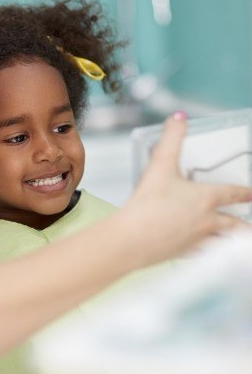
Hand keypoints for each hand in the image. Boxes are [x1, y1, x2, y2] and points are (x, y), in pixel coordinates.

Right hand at [122, 111, 251, 264]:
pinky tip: (205, 253)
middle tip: (250, 227)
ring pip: (224, 243)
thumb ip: (170, 139)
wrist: (133, 238)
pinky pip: (203, 255)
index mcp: (205, 199)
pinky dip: (209, 254)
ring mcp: (196, 240)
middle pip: (235, 225)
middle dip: (245, 226)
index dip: (245, 193)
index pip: (232, 194)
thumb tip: (178, 118)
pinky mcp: (183, 254)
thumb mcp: (159, 165)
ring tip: (238, 244)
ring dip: (233, 242)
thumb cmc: (148, 204)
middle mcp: (206, 221)